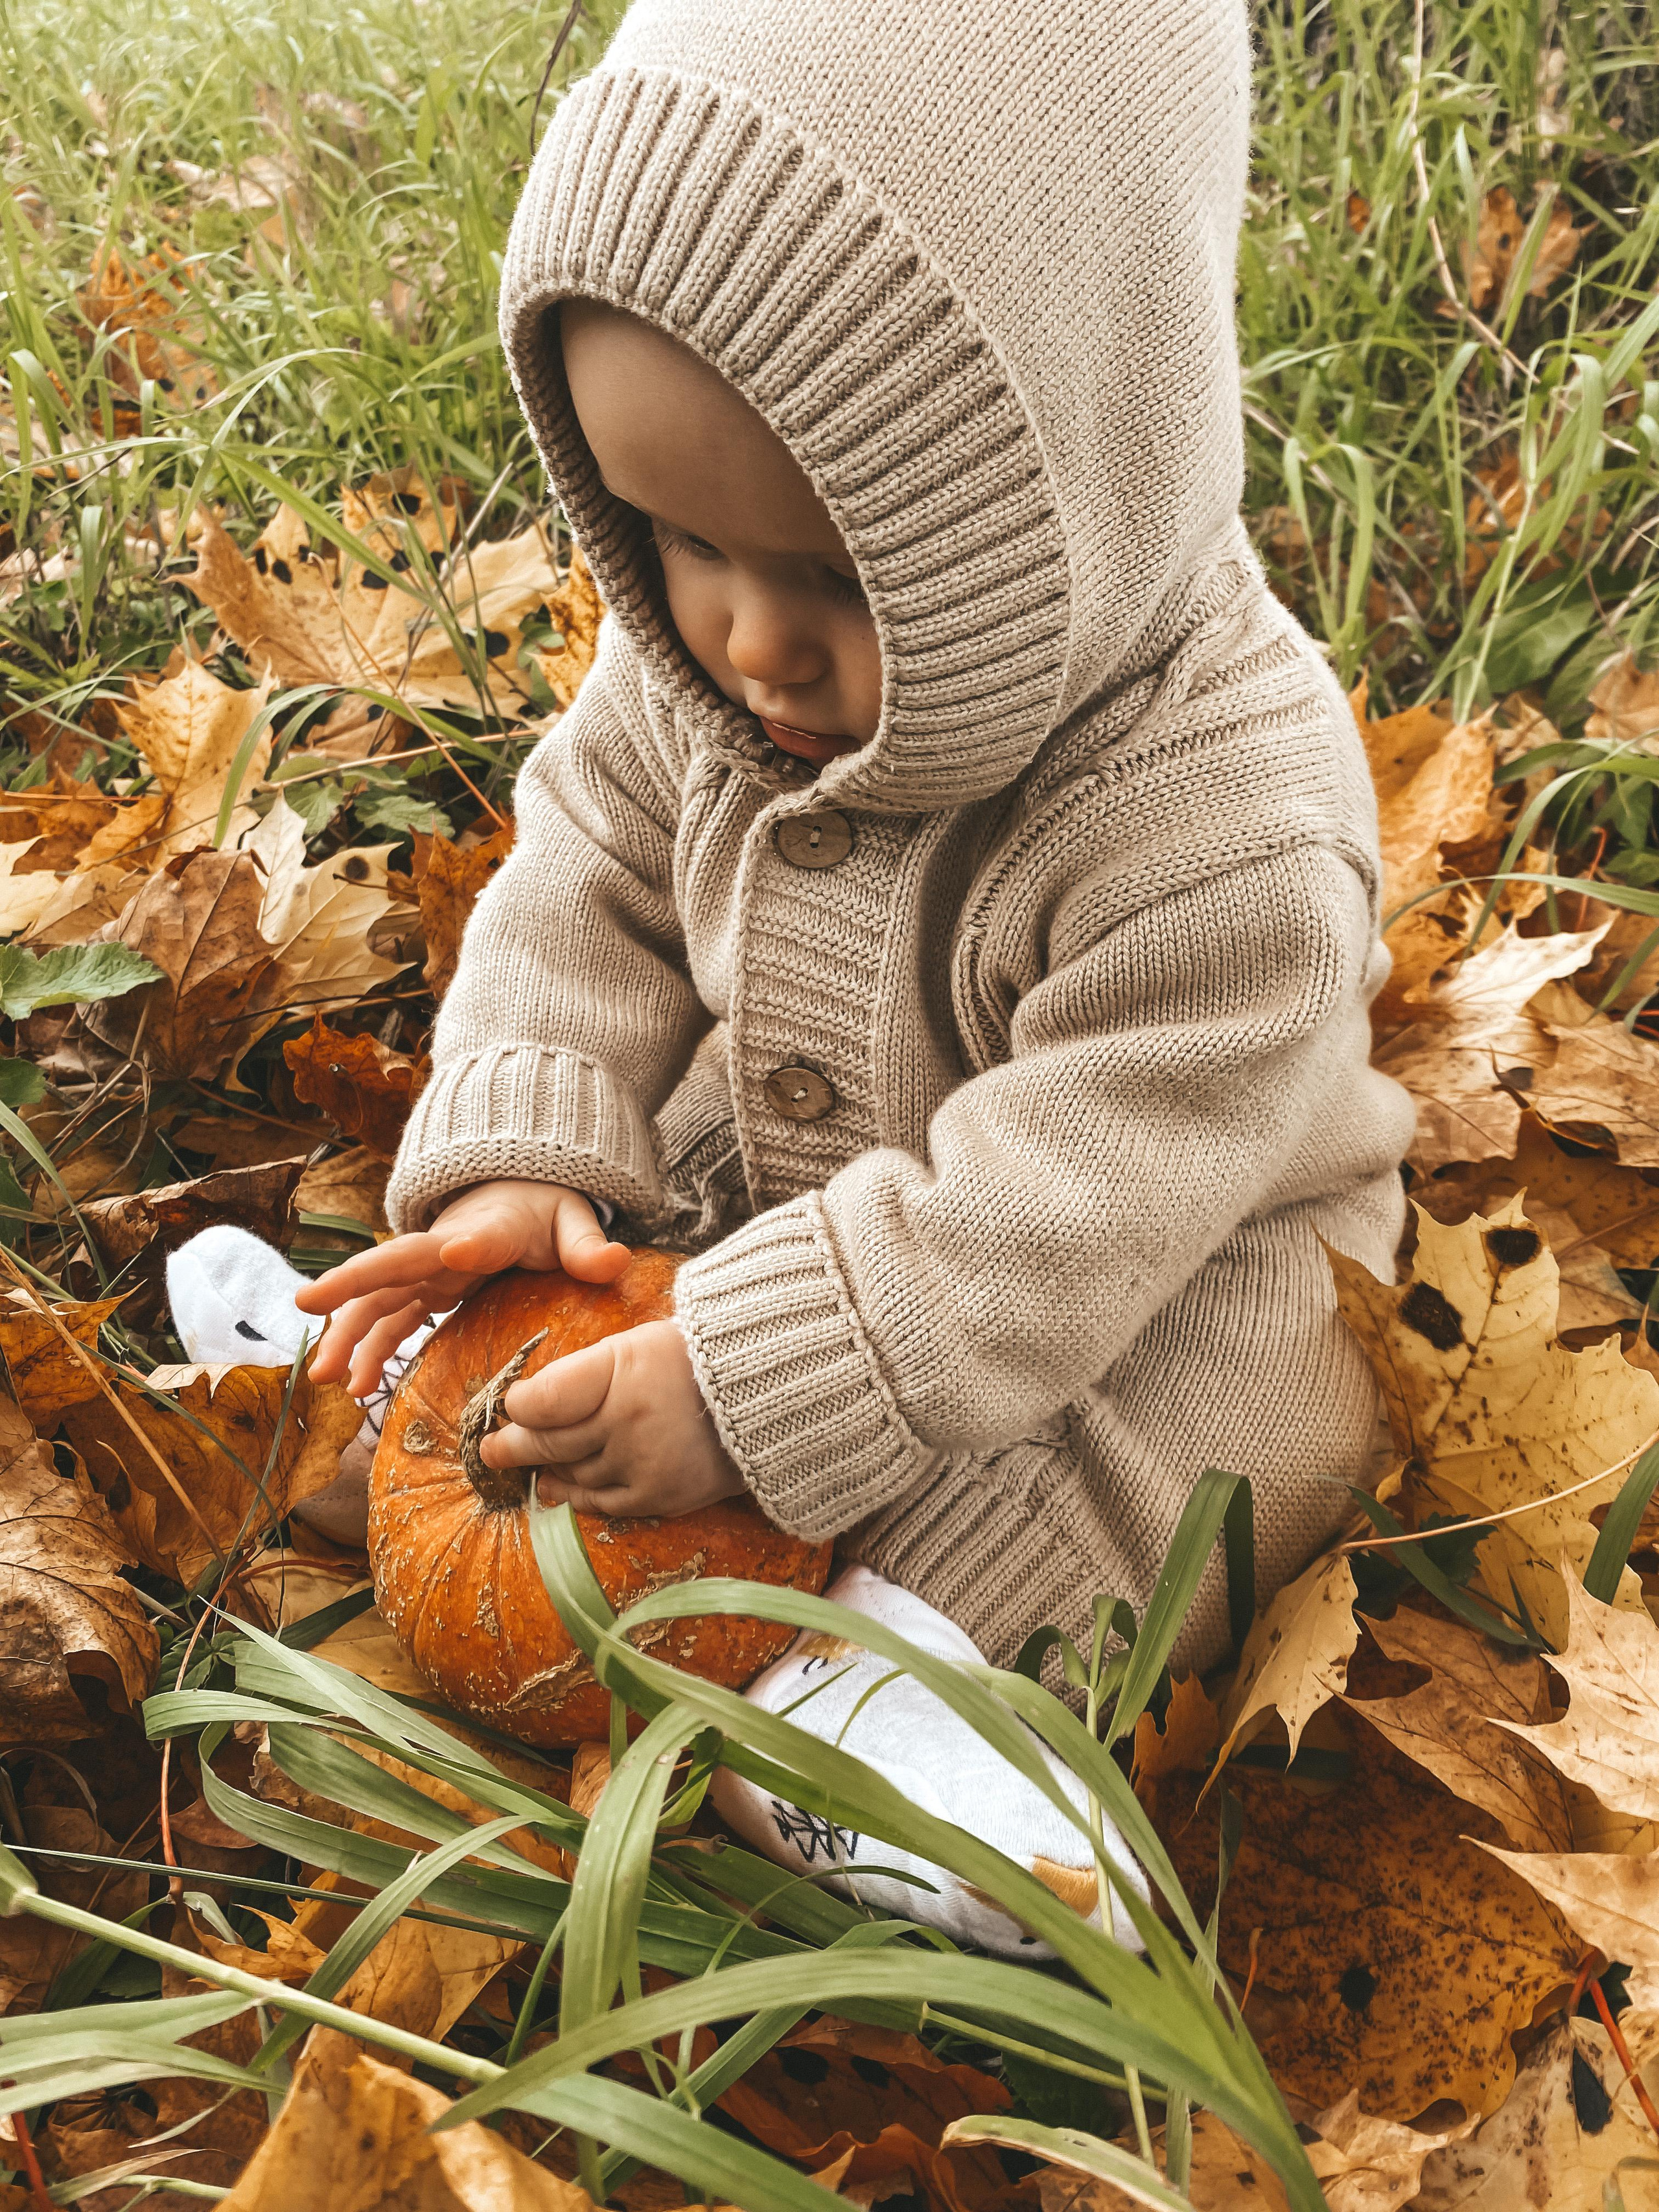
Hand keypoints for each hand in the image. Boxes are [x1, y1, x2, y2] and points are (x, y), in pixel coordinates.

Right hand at [296, 1180, 629, 1397]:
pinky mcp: (424, 1292)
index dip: (470, 1244)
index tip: (455, 1252)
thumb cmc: (543, 1208)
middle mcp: (445, 1248)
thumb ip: (588, 1244)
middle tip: (308, 1303)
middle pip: (395, 1264)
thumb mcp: (571, 1220)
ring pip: (379, 1301)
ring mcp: (428, 1272)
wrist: (517, 1193)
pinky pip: (390, 1323)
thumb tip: (614, 1262)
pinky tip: (354, 1388)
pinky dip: (369, 1351)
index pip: (477, 1235)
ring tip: (323, 1376)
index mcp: (489, 1228)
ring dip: (348, 1335)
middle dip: (354, 1282)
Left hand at [482, 1318, 744, 1518]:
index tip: (513, 1405)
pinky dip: (576, 1496)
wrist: (765, 1397)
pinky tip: (558, 1489)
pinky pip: (601, 1503)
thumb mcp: (636, 1344)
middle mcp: (626, 1422)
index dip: (520, 1405)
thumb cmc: (694, 1360)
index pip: (543, 1399)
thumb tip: (531, 1404)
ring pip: (571, 1475)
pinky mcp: (659, 1497)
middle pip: (548, 1442)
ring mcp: (642, 1464)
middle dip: (512, 1446)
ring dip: (545, 1470)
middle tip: (490, 1450)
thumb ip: (585, 1374)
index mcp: (620, 1371)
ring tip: (530, 1465)